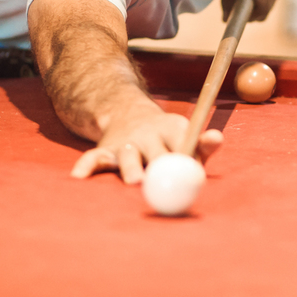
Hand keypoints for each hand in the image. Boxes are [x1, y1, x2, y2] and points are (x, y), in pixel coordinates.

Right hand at [70, 103, 222, 183]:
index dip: (189, 157)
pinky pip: (93, 159)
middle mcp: (148, 133)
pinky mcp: (106, 151)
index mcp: (172, 127)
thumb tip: (217, 138)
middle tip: (169, 180)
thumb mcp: (186, 136)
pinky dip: (86, 166)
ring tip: (135, 181)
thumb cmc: (167, 138)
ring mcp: (126, 142)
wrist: (128, 115)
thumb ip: (203, 144)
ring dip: (131, 169)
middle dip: (162, 165)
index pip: (183, 141)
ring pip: (129, 157)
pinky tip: (79, 177)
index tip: (194, 170)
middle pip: (158, 153)